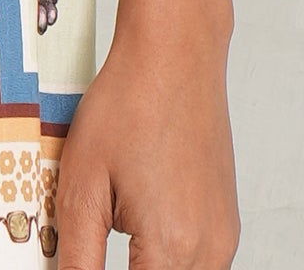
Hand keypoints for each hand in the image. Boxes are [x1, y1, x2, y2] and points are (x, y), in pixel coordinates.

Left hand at [54, 3, 238, 269]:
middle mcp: (209, 252)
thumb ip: (78, 255)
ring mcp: (223, 238)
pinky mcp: (225, 223)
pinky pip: (196, 263)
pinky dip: (165, 258)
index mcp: (172, 248)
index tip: (84, 261)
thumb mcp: (82, 183)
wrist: (175, 55)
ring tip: (113, 230)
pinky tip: (136, 224)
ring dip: (147, 269)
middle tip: (91, 247)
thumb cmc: (128, 105)